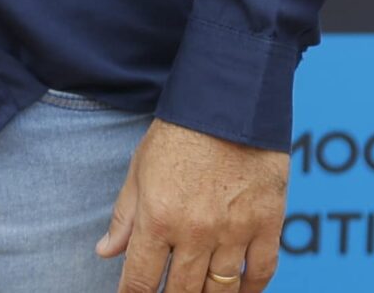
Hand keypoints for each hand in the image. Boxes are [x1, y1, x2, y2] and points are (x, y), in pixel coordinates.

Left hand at [95, 120, 287, 292]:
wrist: (228, 100)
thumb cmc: (179, 133)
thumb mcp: (139, 170)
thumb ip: (124, 216)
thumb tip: (105, 252)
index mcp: (158, 218)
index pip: (141, 280)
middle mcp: (195, 231)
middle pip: (182, 292)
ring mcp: (234, 230)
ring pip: (222, 289)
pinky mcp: (267, 222)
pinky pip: (262, 271)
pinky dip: (252, 289)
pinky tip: (241, 292)